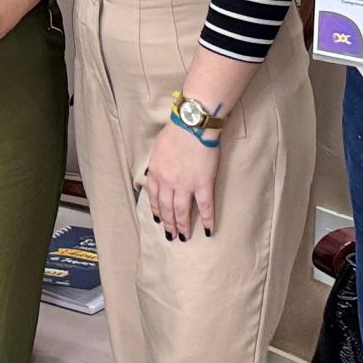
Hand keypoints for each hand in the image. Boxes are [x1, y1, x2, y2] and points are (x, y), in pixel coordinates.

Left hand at [144, 121, 220, 241]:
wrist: (192, 125)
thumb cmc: (175, 132)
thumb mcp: (158, 149)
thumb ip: (156, 165)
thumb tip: (155, 175)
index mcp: (155, 173)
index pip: (154, 197)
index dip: (156, 210)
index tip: (158, 220)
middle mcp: (168, 182)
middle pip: (167, 208)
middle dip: (168, 224)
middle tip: (171, 236)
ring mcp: (186, 185)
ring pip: (182, 211)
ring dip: (183, 226)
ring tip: (184, 237)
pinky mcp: (203, 184)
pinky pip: (205, 206)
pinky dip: (207, 219)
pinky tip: (208, 230)